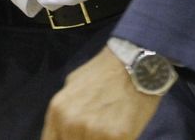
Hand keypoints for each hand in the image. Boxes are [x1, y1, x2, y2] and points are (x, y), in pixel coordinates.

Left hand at [43, 47, 160, 139]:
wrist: (136, 63)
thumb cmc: (106, 72)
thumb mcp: (72, 85)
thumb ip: (64, 111)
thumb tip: (61, 131)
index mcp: (58, 111)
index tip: (75, 137)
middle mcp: (70, 123)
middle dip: (83, 139)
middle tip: (95, 131)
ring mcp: (93, 131)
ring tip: (108, 127)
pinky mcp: (115, 137)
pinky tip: (120, 131)